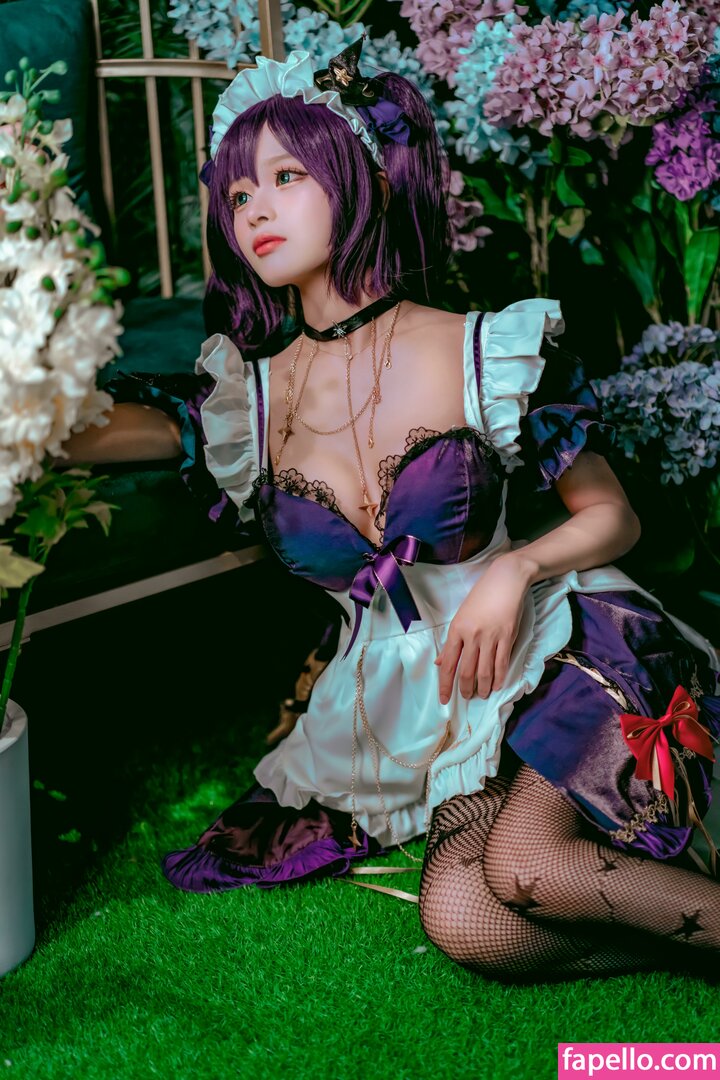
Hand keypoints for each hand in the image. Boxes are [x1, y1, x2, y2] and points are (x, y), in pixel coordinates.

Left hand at [435, 554, 531, 703]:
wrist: (505, 581)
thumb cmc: (481, 597)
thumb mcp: (460, 617)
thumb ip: (451, 642)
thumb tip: (440, 663)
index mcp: (456, 630)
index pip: (448, 664)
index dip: (445, 685)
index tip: (444, 699)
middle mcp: (471, 636)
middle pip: (466, 671)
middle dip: (465, 689)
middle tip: (466, 697)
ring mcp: (490, 637)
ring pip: (484, 671)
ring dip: (482, 688)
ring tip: (482, 695)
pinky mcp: (507, 637)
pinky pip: (501, 663)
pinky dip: (499, 678)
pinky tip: (497, 686)